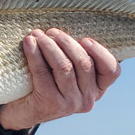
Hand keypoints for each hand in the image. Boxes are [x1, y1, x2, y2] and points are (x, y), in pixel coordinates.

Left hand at [0, 28, 120, 130]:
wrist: (23, 110)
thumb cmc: (47, 83)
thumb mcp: (67, 72)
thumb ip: (76, 56)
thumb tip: (74, 24)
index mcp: (98, 88)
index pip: (112, 70)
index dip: (100, 52)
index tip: (85, 39)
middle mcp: (88, 98)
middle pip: (84, 63)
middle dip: (67, 42)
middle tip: (51, 32)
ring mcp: (70, 103)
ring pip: (64, 66)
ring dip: (49, 46)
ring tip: (37, 35)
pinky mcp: (50, 104)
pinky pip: (43, 73)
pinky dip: (34, 54)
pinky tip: (28, 43)